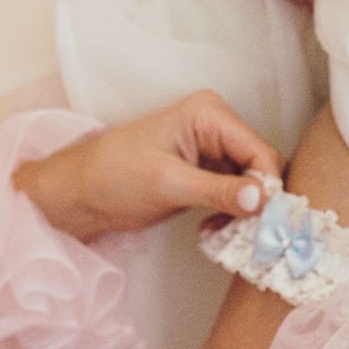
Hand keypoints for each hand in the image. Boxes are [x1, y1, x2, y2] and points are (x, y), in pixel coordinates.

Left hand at [15, 92, 284, 242]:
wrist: (80, 194)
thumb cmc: (114, 176)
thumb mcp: (168, 183)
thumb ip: (219, 190)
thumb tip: (263, 199)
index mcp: (208, 114)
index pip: (259, 150)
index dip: (268, 186)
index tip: (266, 222)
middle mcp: (216, 127)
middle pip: (261, 167)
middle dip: (259, 201)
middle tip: (248, 234)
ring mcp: (211, 151)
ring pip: (252, 184)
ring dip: (245, 213)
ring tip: (225, 234)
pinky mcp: (205, 174)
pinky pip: (236, 195)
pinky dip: (232, 215)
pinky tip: (213, 230)